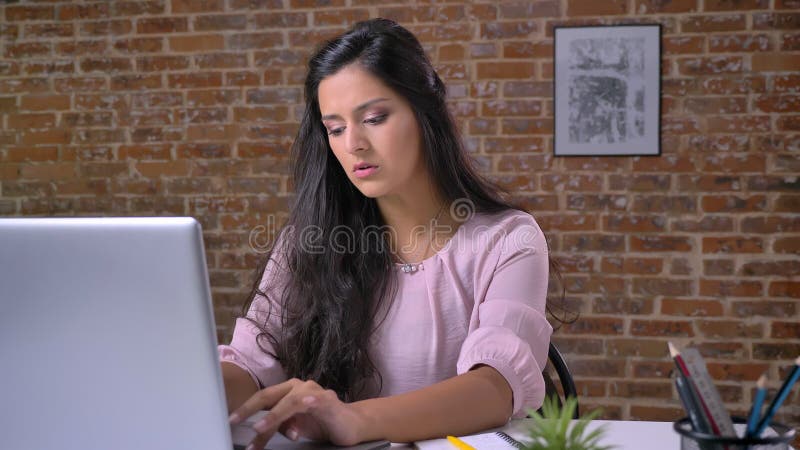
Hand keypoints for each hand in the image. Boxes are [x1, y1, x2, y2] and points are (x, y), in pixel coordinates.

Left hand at [228, 378, 369, 448]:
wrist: (351, 425)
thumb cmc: (322, 423)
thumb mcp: (295, 426)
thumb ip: (279, 426)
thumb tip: (260, 433)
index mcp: (288, 391)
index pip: (262, 398)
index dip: (245, 408)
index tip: (230, 420)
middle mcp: (298, 386)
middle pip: (269, 395)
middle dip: (249, 408)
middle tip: (234, 420)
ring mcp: (312, 391)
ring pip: (287, 401)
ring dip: (272, 416)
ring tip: (259, 429)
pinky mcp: (326, 399)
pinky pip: (311, 402)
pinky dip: (302, 406)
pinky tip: (298, 411)